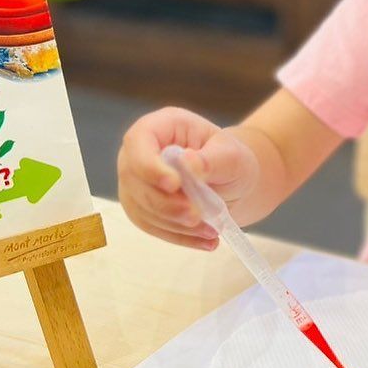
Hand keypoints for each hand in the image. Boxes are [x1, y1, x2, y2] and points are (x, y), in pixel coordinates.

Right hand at [117, 107, 259, 249]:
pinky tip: (205, 241)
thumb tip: (188, 163)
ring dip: (175, 224)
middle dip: (166, 204)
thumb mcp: (232, 155)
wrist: (232, 182)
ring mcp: (136, 182)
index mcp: (161, 127)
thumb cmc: (230, 160)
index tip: (174, 184)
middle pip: (135, 180)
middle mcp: (139, 153)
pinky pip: (152, 227)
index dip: (149, 165)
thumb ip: (212, 159)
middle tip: (196, 216)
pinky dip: (179, 237)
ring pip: (142, 208)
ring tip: (211, 230)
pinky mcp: (141, 208)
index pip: (139, 141)